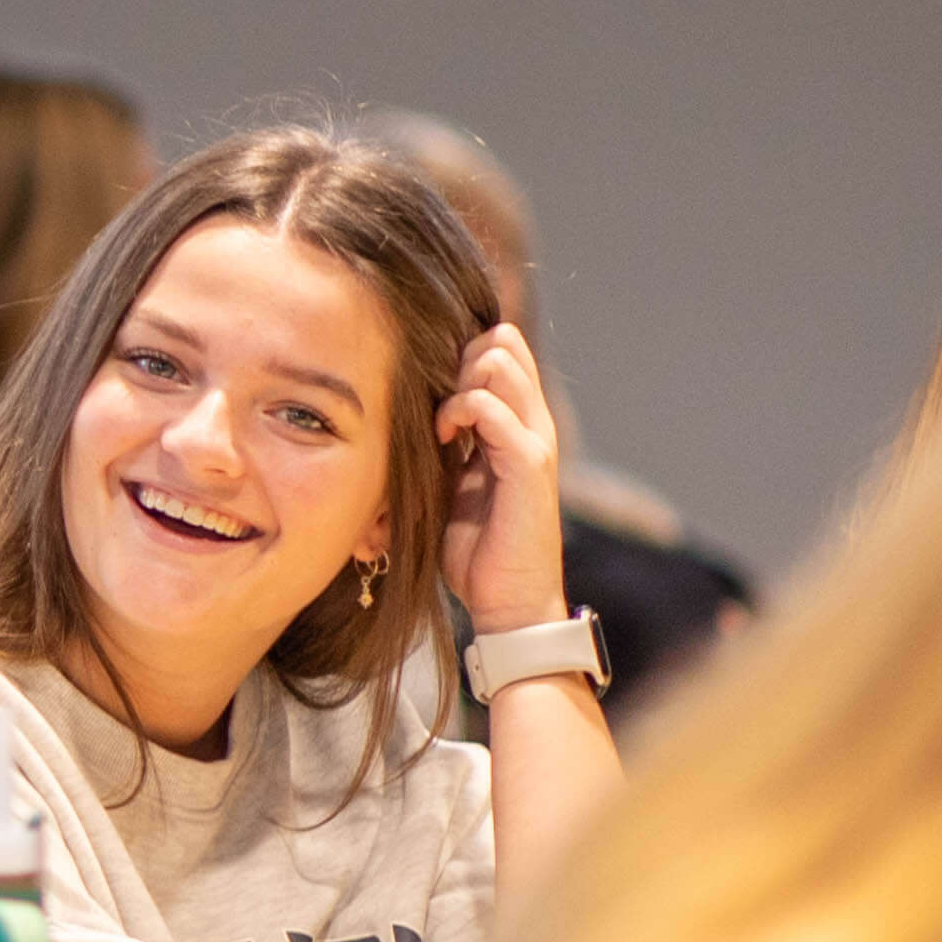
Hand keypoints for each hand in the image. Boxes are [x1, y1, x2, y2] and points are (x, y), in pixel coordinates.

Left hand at [435, 322, 574, 631]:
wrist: (508, 602)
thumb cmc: (476, 551)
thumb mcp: (452, 484)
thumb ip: (446, 444)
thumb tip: (406, 413)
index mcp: (517, 423)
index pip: (500, 347)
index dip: (458, 355)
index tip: (431, 397)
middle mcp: (532, 422)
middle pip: (501, 339)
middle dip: (457, 359)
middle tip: (436, 407)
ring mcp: (535, 438)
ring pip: (498, 359)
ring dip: (456, 382)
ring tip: (440, 426)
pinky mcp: (529, 463)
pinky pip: (491, 407)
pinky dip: (458, 412)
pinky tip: (443, 440)